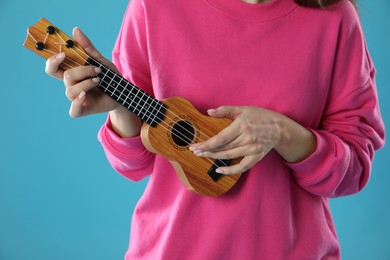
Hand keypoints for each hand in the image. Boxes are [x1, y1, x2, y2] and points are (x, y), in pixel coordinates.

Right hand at [45, 27, 120, 117]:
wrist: (123, 93)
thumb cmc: (109, 77)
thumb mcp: (100, 60)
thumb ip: (88, 47)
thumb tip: (75, 30)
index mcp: (72, 73)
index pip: (53, 68)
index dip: (52, 61)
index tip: (63, 54)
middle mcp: (71, 85)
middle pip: (65, 76)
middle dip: (81, 71)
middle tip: (96, 69)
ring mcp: (76, 98)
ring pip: (71, 91)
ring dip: (86, 83)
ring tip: (99, 80)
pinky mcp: (82, 110)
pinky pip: (73, 110)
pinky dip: (77, 103)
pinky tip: (85, 95)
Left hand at [189, 106, 315, 174]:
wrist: (280, 128)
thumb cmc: (260, 116)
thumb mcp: (243, 109)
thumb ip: (225, 110)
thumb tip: (209, 112)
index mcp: (242, 126)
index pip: (220, 138)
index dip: (207, 144)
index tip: (195, 146)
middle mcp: (247, 138)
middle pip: (223, 148)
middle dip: (207, 151)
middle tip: (195, 151)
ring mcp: (252, 149)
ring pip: (229, 156)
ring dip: (214, 157)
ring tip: (203, 156)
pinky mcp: (256, 157)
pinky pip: (241, 167)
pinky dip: (230, 170)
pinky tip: (219, 170)